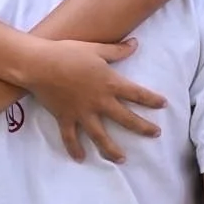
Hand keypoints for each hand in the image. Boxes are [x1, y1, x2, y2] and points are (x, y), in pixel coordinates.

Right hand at [23, 37, 165, 163]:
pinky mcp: (65, 118)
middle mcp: (100, 102)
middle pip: (126, 119)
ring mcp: (82, 113)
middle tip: (156, 134)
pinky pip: (71, 138)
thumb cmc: (68, 52)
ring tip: (122, 159)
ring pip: (101, 136)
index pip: (137, 94)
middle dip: (143, 128)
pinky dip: (74, 149)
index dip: (152, 100)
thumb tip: (135, 44)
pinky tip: (80, 158)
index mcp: (110, 83)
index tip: (164, 105)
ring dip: (112, 150)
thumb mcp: (96, 48)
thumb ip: (117, 50)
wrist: (39, 64)